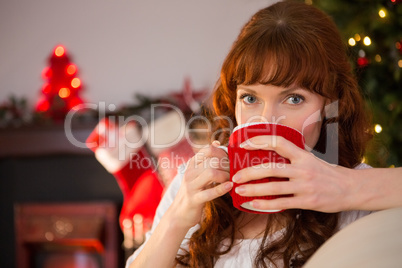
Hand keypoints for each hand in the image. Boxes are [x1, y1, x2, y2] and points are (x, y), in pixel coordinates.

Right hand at [168, 141, 231, 227]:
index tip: (229, 160)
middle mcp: (190, 173)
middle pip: (212, 161)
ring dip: (225, 176)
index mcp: (191, 165)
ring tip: (230, 180)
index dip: (222, 153)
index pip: (208, 150)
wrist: (179, 214)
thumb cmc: (193, 192)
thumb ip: (207, 160)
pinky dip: (222, 189)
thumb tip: (216, 142)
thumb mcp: (198, 174)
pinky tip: (230, 186)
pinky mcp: (194, 200)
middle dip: (227, 165)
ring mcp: (191, 186)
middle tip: (233, 172)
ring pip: (211, 173)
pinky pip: (210, 192)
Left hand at [232, 135, 352, 212]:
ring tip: (239, 190)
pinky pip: (282, 203)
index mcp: (303, 155)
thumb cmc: (326, 173)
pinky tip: (253, 203)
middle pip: (271, 168)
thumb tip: (270, 151)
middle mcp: (303, 169)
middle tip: (235, 176)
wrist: (350, 189)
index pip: (278, 142)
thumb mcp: (311, 158)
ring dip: (253, 189)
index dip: (259, 141)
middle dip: (249, 172)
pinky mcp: (307, 201)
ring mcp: (305, 186)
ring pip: (274, 187)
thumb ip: (292, 156)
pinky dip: (265, 204)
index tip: (243, 144)